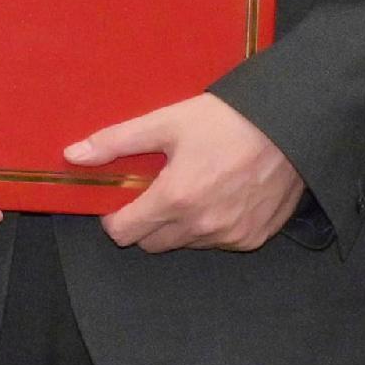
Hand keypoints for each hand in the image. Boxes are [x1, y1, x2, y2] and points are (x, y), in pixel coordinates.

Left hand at [72, 92, 307, 251]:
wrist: (292, 125)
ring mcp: (230, 236)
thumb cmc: (227, 120)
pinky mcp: (254, 238)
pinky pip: (218, 242)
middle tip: (157, 189)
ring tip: (193, 187)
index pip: (123, 234)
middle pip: (151, 242)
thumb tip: (72, 156)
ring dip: (179, 225)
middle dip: (145, 222)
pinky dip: (211, 227)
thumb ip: (115, 142)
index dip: (115, 217)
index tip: (122, 199)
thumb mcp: (166, 123)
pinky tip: (220, 196)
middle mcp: (201, 227)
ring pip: (185, 244)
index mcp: (175, 200)